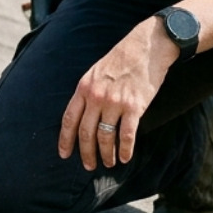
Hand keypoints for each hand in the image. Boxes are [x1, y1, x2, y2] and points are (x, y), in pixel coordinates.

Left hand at [58, 19, 178, 170]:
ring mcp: (115, 102)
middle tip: (89, 166)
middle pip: (86, 133)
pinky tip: (125, 158)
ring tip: (109, 163)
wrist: (147, 46)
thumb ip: (87, 92)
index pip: (69, 119)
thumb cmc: (121, 59)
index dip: (65, 140)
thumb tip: (82, 116)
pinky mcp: (134, 106)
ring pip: (105, 137)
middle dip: (86, 153)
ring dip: (106, 154)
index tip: (64, 155)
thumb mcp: (96, 72)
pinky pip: (126, 135)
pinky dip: (125, 150)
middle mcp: (96, 96)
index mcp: (84, 87)